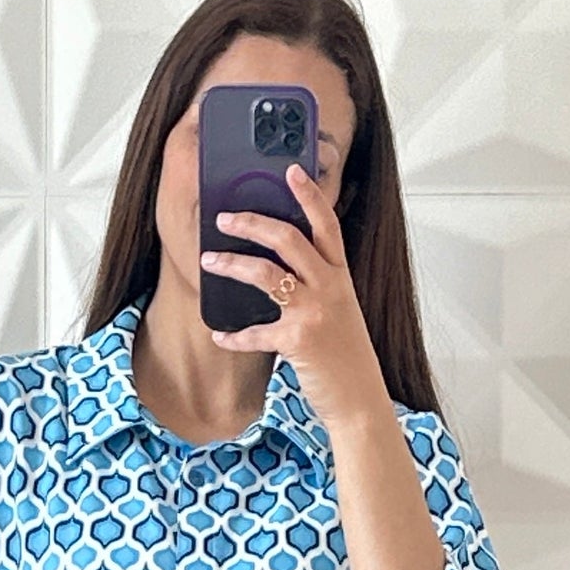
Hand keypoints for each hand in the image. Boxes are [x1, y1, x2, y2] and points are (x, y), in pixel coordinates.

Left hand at [199, 160, 385, 430]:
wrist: (360, 398)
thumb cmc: (346, 357)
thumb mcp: (339, 311)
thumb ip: (317, 287)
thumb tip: (281, 270)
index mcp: (340, 277)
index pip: (326, 224)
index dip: (309, 195)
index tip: (291, 170)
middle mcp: (329, 288)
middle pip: (288, 238)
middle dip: (253, 223)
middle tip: (224, 218)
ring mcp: (314, 312)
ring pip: (267, 273)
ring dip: (233, 264)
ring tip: (209, 259)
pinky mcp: (297, 341)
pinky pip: (256, 333)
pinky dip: (234, 336)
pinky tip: (220, 336)